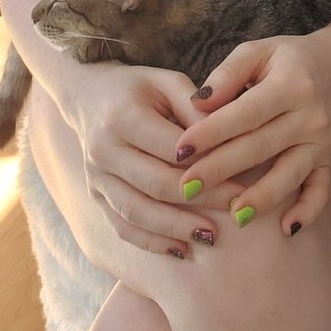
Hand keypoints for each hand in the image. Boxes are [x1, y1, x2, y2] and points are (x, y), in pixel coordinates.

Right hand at [66, 61, 243, 256]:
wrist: (89, 98)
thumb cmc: (139, 88)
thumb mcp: (167, 82)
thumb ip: (196, 107)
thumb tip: (227, 139)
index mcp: (123, 116)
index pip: (170, 149)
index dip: (208, 167)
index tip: (241, 180)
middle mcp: (104, 149)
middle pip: (156, 184)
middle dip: (200, 200)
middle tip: (235, 210)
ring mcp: (96, 176)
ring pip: (138, 212)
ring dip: (176, 228)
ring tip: (211, 236)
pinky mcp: (95, 196)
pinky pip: (123, 226)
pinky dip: (152, 242)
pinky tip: (181, 249)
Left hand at [173, 35, 330, 236]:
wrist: (330, 66)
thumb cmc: (281, 60)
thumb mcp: (254, 52)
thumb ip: (226, 75)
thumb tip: (198, 104)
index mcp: (290, 84)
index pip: (245, 113)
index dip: (212, 132)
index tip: (180, 149)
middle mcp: (309, 115)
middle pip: (261, 147)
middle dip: (221, 169)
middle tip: (185, 188)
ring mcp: (321, 141)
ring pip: (290, 174)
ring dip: (261, 198)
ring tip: (233, 215)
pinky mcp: (328, 159)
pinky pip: (321, 191)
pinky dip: (307, 212)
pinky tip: (286, 230)